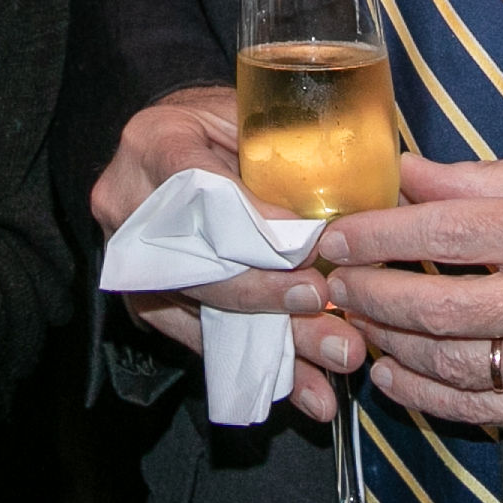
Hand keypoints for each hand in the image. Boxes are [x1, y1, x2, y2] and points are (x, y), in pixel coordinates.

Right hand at [90, 86, 359, 428]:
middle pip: (202, 263)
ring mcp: (130, 261)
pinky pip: (200, 338)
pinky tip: (302, 388)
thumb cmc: (215, 123)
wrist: (162, 142)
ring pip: (205, 310)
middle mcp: (128, 205)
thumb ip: (286, 149)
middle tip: (328, 310)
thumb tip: (374, 203)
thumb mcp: (243, 114)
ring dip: (273, 346)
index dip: (255, 225)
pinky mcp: (144, 300)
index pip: (202, 191)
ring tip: (330, 371)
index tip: (308, 253)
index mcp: (153, 143)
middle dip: (270, 298)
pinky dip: (253, 363)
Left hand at [309, 152, 502, 430]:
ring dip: (391, 349)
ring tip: (357, 326)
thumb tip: (409, 172)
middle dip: (368, 296)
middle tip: (330, 283)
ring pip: (456, 367)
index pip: (446, 233)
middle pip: (437, 308)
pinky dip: (433, 400)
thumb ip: (491, 179)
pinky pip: (491, 413)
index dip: (377, 236)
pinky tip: (399, 379)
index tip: (335, 235)